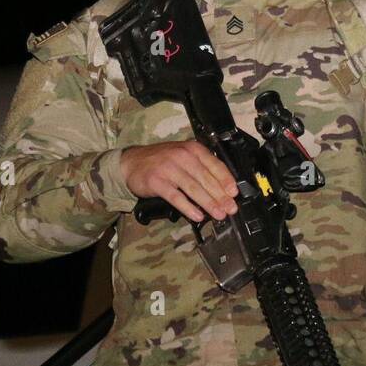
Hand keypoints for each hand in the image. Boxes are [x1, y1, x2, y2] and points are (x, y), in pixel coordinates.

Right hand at [119, 141, 237, 222]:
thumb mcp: (184, 156)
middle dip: (221, 196)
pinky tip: (198, 216)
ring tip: (219, 214)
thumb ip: (202, 167)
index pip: (215, 165)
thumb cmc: (162, 161)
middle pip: (206, 179)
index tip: (234, 193)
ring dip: (209, 203)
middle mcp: (182, 156)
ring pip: (194, 189)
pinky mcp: (157, 182)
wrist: (131, 163)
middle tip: (230, 209)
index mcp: (193, 149)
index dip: (226, 180)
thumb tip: (224, 186)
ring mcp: (169, 169)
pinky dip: (188, 208)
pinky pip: (176, 197)